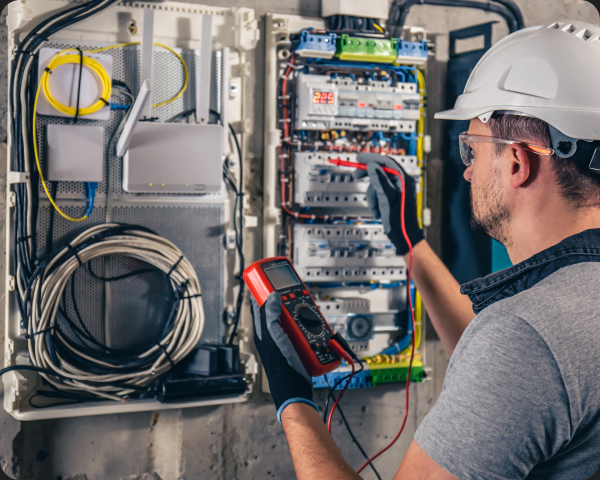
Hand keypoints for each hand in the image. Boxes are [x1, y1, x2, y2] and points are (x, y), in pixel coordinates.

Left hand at [251, 292, 317, 420]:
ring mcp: (285, 340)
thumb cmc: (280, 364)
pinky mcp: (297, 346)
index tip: (269, 280)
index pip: (259, 306)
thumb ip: (270, 315)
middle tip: (295, 294)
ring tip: (306, 310)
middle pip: (279, 311)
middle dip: (287, 302)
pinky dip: (309, 326)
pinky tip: (315, 325)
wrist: (295, 386)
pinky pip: (303, 331)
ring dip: (301, 314)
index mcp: (262, 331)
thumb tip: (272, 296)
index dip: (263, 292)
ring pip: (293, 319)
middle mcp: (273, 334)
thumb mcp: (273, 335)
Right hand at [353, 153, 423, 254]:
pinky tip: (378, 212)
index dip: (372, 158)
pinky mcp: (392, 198)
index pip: (387, 162)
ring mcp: (397, 191)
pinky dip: (375, 203)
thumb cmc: (400, 220)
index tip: (359, 158)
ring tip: (376, 208)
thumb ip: (379, 180)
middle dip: (368, 177)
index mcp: (404, 180)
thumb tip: (372, 166)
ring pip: (377, 185)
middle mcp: (401, 183)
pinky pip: (378, 194)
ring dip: (372, 197)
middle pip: (381, 172)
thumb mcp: (387, 198)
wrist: (404, 236)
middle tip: (356, 175)